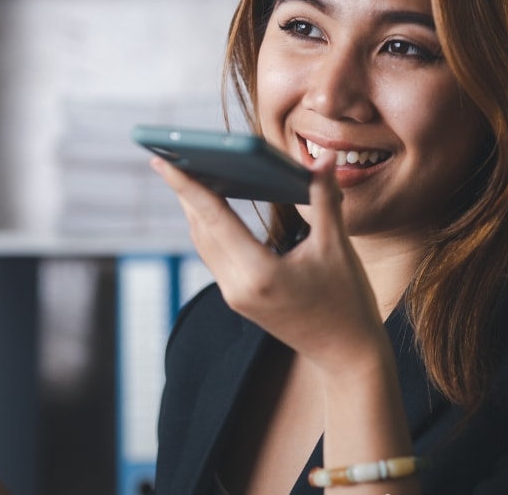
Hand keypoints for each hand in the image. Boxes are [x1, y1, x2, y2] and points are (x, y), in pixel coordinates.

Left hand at [151, 150, 385, 372]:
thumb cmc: (347, 301)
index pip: (213, 218)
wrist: (347, 355)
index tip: (160, 160)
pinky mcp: (238, 299)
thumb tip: (323, 158)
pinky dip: (209, 227)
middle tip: (171, 152)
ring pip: (203, 244)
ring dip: (194, 209)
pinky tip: (211, 206)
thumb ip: (324, 199)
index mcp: (259, 273)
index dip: (185, 185)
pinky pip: (214, 256)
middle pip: (200, 229)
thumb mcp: (337, 247)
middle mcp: (237, 287)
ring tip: (185, 173)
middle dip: (185, 190)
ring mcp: (235, 296)